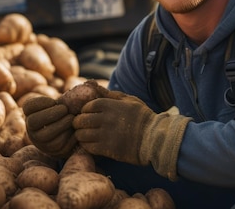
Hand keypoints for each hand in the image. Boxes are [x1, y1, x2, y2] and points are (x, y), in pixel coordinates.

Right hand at [23, 96, 76, 158]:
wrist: (75, 133)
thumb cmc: (69, 112)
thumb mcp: (66, 102)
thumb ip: (72, 94)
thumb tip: (90, 84)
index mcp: (31, 115)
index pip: (28, 107)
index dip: (40, 102)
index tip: (53, 101)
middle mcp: (32, 130)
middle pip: (33, 121)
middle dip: (50, 113)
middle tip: (64, 109)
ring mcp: (42, 142)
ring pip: (45, 134)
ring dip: (61, 124)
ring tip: (71, 117)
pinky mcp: (54, 151)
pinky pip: (59, 144)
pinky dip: (69, 135)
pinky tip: (74, 128)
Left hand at [72, 90, 190, 179]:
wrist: (155, 138)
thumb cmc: (142, 117)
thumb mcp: (128, 100)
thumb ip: (109, 94)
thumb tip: (92, 84)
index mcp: (109, 105)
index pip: (86, 106)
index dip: (85, 111)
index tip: (89, 114)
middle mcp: (104, 119)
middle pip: (80, 120)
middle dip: (79, 123)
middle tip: (84, 126)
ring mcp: (105, 135)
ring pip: (81, 135)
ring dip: (81, 135)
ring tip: (87, 136)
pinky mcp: (107, 149)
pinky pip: (87, 147)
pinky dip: (86, 146)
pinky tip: (92, 144)